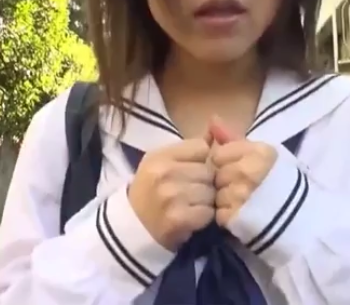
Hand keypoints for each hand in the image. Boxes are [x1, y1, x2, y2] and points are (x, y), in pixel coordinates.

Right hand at [128, 136, 215, 251]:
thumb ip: (189, 147)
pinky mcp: (178, 218)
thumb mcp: (162, 162)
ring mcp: (171, 196)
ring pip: (211, 192)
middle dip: (206, 182)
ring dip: (207, 201)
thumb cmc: (151, 191)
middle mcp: (164, 172)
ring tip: (192, 205)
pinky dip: (204, 217)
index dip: (202, 160)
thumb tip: (216, 123)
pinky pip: (208, 212)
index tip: (192, 171)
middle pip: (208, 171)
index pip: (201, 147)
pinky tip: (192, 218)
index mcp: (160, 155)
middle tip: (193, 192)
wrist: (133, 227)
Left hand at [209, 116, 277, 226]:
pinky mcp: (237, 219)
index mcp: (258, 152)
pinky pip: (219, 215)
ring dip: (224, 200)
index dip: (225, 163)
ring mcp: (241, 197)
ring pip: (216, 195)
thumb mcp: (263, 153)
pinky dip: (227, 217)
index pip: (218, 154)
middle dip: (224, 182)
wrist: (303, 219)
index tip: (237, 170)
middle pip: (216, 175)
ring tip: (242, 203)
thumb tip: (212, 119)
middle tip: (241, 188)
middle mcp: (248, 172)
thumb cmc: (282, 182)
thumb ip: (234, 137)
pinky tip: (241, 216)